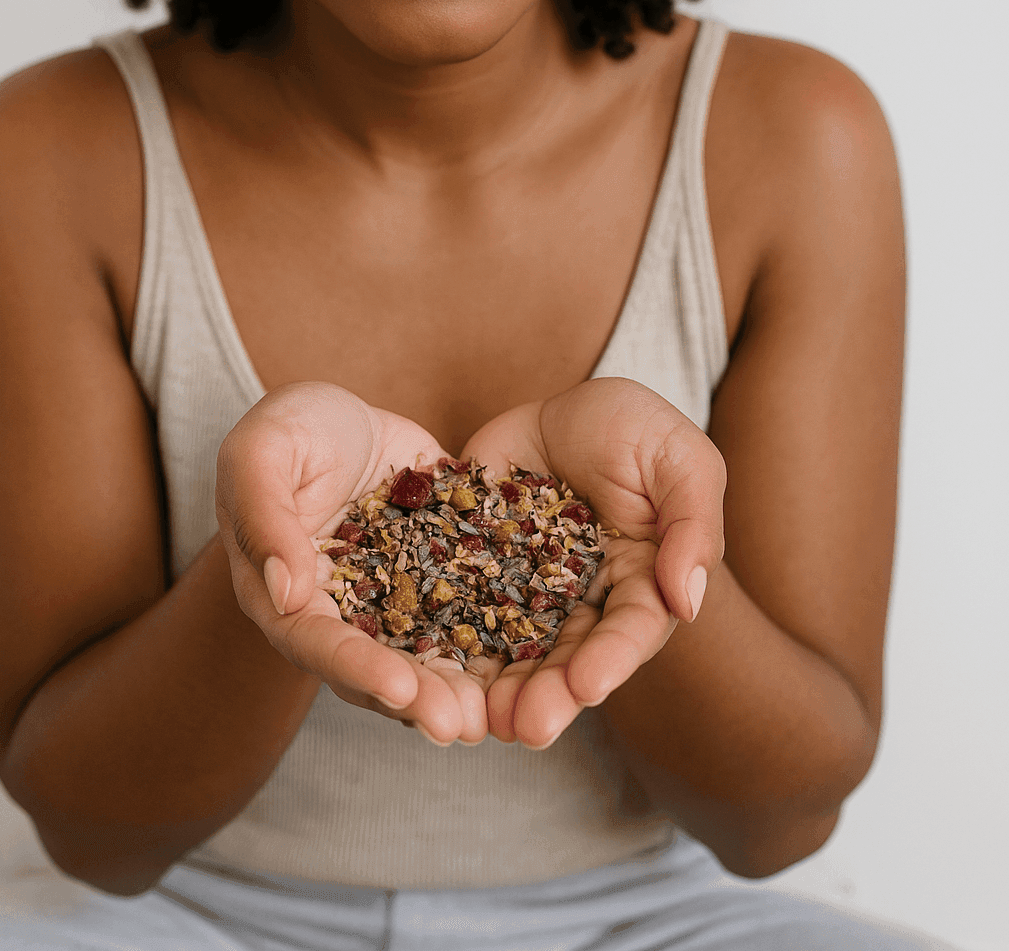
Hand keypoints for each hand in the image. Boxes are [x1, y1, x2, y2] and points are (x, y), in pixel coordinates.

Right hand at [216, 381, 496, 745]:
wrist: (342, 413)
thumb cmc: (288, 427)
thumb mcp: (263, 451)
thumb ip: (265, 515)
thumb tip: (287, 592)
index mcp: (280, 594)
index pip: (316, 642)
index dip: (357, 667)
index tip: (400, 688)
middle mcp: (334, 614)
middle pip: (372, 669)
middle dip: (417, 699)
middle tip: (459, 725)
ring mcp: (386, 602)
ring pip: (420, 657)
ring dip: (455, 689)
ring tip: (495, 716)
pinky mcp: (431, 581)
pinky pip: (461, 616)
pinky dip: (489, 642)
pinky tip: (527, 661)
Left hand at [465, 377, 726, 749]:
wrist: (561, 401)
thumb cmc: (634, 425)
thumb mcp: (679, 458)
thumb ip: (692, 524)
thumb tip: (689, 602)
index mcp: (643, 579)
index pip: (632, 628)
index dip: (612, 659)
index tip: (588, 684)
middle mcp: (589, 598)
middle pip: (574, 656)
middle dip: (553, 694)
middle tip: (528, 727)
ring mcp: (532, 589)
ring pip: (519, 649)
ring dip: (504, 690)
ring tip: (482, 723)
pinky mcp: (481, 570)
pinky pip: (463, 612)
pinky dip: (453, 647)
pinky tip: (435, 675)